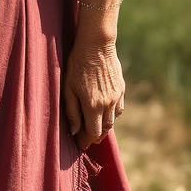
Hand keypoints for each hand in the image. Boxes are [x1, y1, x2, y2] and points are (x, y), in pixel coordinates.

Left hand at [63, 36, 124, 150]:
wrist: (96, 46)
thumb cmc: (77, 65)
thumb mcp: (68, 88)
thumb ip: (72, 111)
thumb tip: (75, 130)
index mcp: (93, 106)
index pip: (93, 133)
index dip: (86, 140)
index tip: (80, 144)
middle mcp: (108, 105)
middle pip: (105, 130)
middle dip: (95, 136)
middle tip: (87, 138)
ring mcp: (117, 97)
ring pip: (113, 120)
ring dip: (104, 126)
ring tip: (95, 127)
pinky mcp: (121, 89)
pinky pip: (118, 109)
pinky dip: (112, 115)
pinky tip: (104, 113)